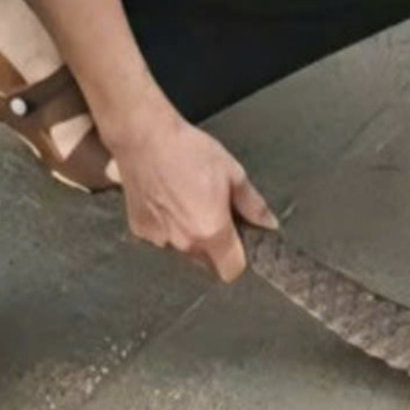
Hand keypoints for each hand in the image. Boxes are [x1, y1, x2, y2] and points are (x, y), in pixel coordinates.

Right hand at [105, 114, 273, 281]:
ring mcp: (159, 239)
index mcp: (211, 231)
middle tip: (215, 212)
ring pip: (184, 250)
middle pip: (207, 262)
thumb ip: (253, 205)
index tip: (240, 243)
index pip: (231, 271)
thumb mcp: (233, 173)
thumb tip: (268, 223)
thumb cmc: (187, 151)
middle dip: (215, 245)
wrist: (145, 138)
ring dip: (190, 236)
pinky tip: (169, 200)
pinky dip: (168, 226)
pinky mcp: (141, 230)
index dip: (239, 259)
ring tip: (189, 201)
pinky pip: (162, 238)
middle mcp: (183, 242)